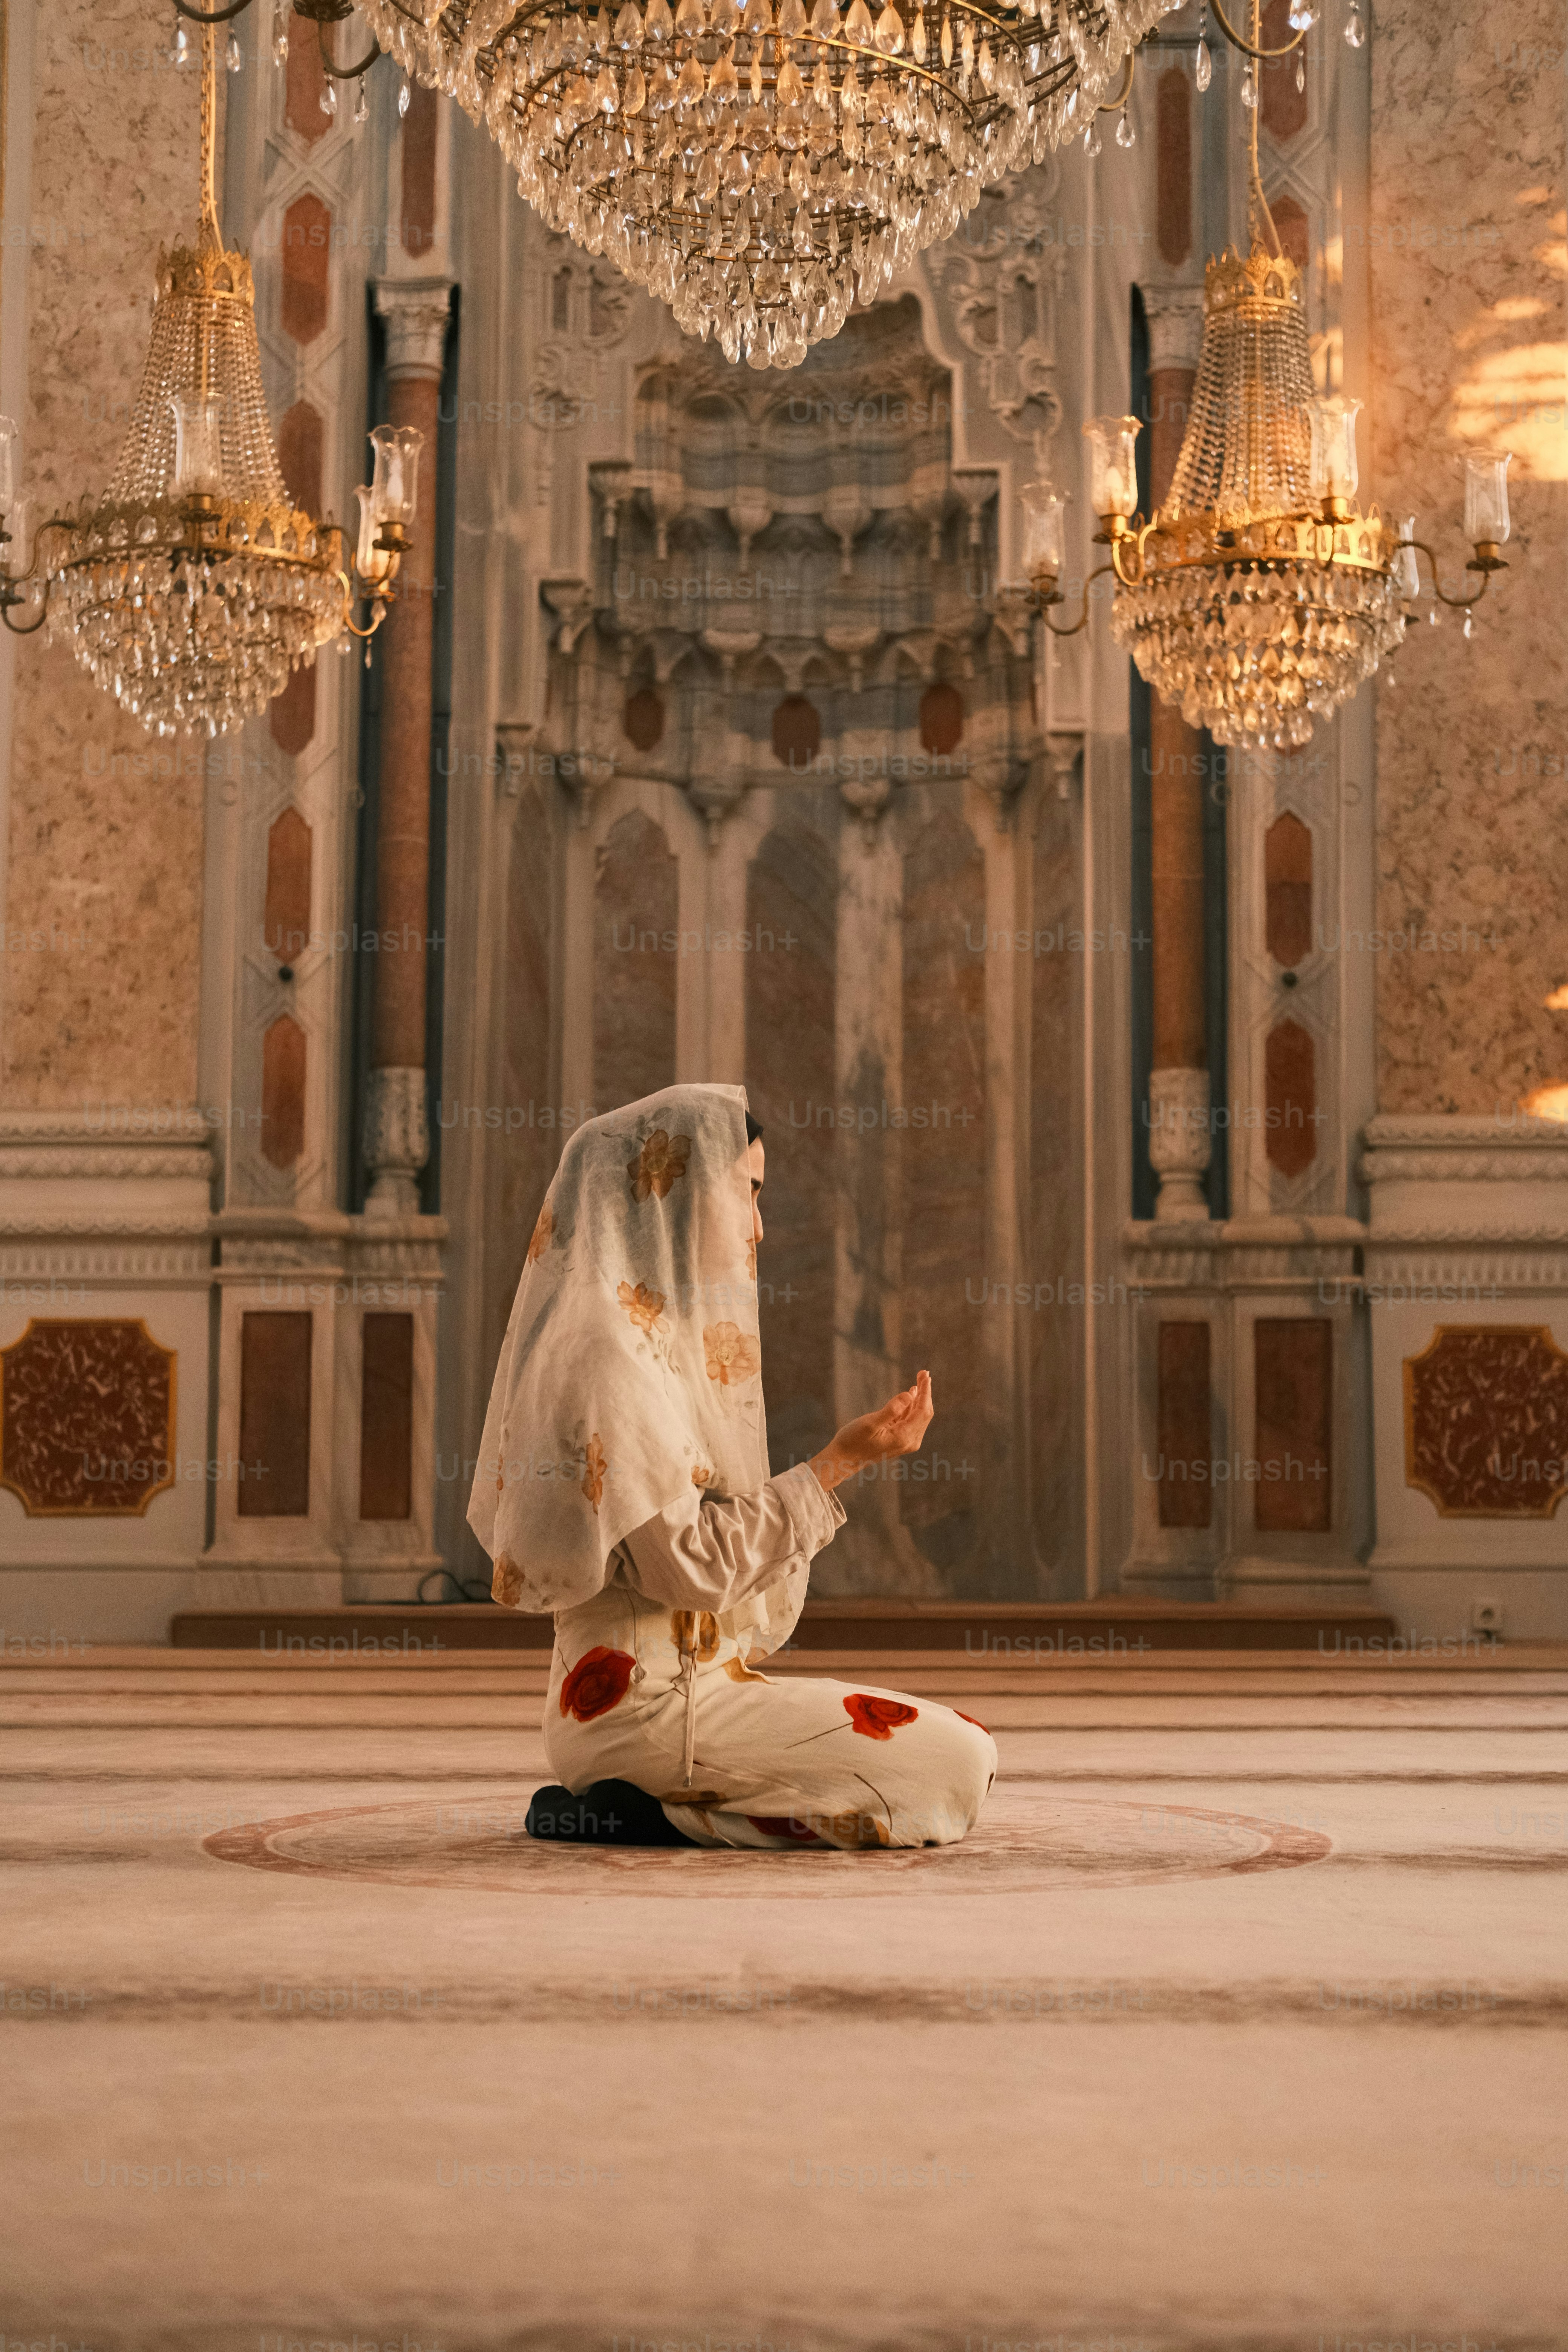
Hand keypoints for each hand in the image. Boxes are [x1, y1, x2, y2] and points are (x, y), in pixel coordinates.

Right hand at [810, 1371, 933, 1492]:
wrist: (843, 1460)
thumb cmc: (853, 1441)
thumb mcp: (870, 1423)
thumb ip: (891, 1410)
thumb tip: (909, 1395)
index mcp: (904, 1436)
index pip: (922, 1410)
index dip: (925, 1391)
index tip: (925, 1373)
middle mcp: (909, 1441)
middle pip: (924, 1413)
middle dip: (925, 1392)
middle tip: (924, 1373)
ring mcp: (905, 1442)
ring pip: (919, 1417)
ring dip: (920, 1398)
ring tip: (921, 1380)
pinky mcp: (899, 1440)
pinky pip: (911, 1421)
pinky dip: (912, 1407)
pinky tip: (911, 1396)